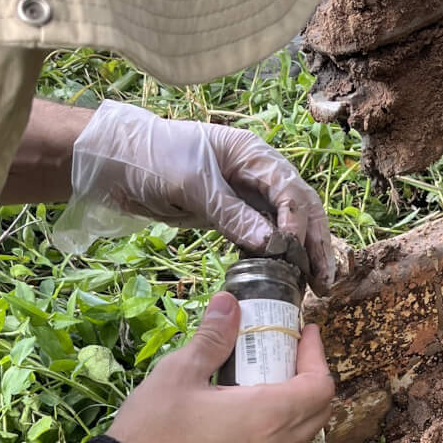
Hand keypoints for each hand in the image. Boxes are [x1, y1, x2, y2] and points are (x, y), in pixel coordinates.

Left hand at [70, 100, 335, 289]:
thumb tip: (272, 243)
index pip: (289, 189)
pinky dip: (273, 257)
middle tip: (324, 280)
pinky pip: (261, 237)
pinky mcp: (231, 216)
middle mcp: (257, 174)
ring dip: (299, 254)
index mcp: (253, 155)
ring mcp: (245, 196)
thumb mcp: (194, 184)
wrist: (118, 163)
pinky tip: (282, 279)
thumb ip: (232, 213)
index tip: (295, 252)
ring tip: (311, 287)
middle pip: (299, 209)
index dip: (298, 221)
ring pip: (284, 226)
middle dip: (313, 243)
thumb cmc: (155, 159)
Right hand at [105, 293, 333, 442]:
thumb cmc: (153, 431)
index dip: (318, 356)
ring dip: (293, 408)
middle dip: (310, 379)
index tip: (306, 334)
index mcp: (267, 417)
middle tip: (287, 354)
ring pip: (297, 438)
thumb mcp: (180, 374)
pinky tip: (241, 421)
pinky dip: (273, 433)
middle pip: (317, 413)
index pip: (320, 387)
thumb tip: (229, 302)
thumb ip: (212, 338)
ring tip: (263, 385)